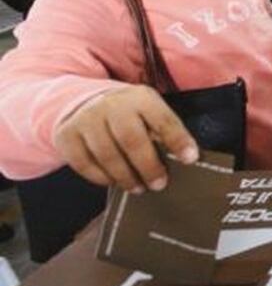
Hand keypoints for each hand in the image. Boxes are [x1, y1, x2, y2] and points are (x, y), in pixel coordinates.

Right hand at [53, 85, 198, 192]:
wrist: (84, 101)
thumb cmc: (128, 113)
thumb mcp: (148, 111)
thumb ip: (163, 130)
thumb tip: (185, 158)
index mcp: (140, 97)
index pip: (162, 119)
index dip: (178, 140)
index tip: (190, 159)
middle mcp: (112, 105)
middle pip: (132, 140)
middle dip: (148, 166)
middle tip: (159, 184)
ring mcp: (86, 119)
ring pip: (107, 154)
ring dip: (125, 176)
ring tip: (138, 188)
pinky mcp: (67, 135)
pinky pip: (84, 163)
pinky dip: (100, 177)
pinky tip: (113, 181)